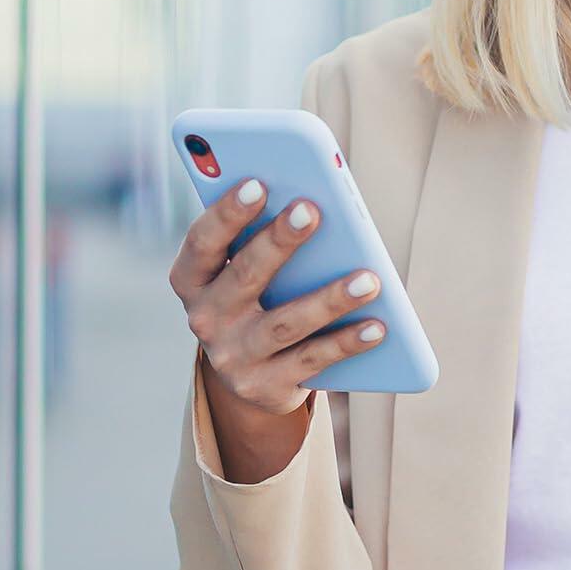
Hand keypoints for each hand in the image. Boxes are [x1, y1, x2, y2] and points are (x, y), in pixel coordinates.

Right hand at [168, 178, 386, 416]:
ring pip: (286, 323)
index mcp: (192, 279)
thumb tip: (313, 203)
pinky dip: (347, 342)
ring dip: (330, 299)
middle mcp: (204, 319)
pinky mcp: (265, 385)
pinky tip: (378, 326)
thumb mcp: (246, 268)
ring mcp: (233, 357)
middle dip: (279, 242)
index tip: (257, 183)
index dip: (226, 213)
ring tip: (370, 280)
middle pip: (245, 276)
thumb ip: (262, 237)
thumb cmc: (260, 295)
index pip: (203, 242)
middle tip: (311, 211)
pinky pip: (313, 360)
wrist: (252, 374)